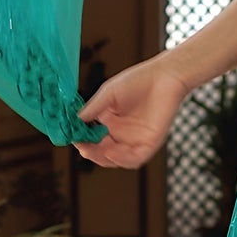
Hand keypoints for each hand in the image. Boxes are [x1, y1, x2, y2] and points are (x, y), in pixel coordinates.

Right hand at [73, 57, 188, 167]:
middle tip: (82, 148)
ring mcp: (136, 140)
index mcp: (110, 123)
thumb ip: (93, 109)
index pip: (93, 139)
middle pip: (103, 153)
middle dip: (91, 153)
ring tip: (92, 150)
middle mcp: (122, 134)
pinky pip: (135, 158)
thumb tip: (75, 120)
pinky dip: (122, 159)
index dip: (82, 141)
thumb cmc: (138, 80)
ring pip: (117, 159)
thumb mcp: (109, 94)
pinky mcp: (150, 143)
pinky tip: (111, 151)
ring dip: (103, 159)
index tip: (72, 138)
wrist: (164, 76)